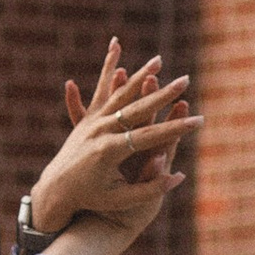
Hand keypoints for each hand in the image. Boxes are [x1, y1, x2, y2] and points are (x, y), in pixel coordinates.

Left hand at [26, 40, 199, 246]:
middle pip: (138, 108)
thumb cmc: (91, 199)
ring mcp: (92, 123)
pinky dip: (110, 72)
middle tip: (185, 80)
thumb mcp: (121, 200)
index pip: (151, 136)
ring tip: (159, 61)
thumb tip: (180, 177)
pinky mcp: (87, 119)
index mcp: (110, 151)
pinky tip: (119, 54)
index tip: (199, 120)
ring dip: (140, 76)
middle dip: (163, 93)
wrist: (55, 190)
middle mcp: (101, 132)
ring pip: (120, 94)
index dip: (177, 129)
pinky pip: (102, 91)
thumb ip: (151, 189)